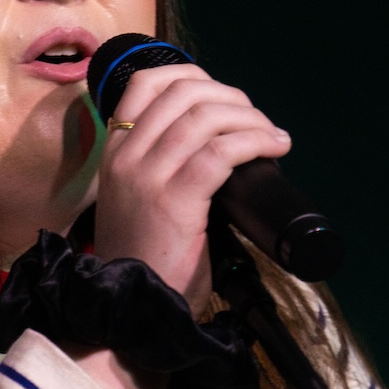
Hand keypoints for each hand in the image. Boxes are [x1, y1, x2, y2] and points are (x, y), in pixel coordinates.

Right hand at [92, 63, 290, 313]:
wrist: (132, 313)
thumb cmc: (146, 262)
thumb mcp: (139, 202)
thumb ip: (162, 169)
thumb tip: (219, 144)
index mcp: (114, 154)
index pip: (143, 83)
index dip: (190, 76)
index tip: (222, 95)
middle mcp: (125, 158)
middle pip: (182, 92)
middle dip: (230, 96)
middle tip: (257, 120)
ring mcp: (147, 177)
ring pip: (205, 117)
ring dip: (250, 118)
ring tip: (272, 136)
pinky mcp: (174, 201)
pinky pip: (221, 152)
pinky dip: (255, 142)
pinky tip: (274, 148)